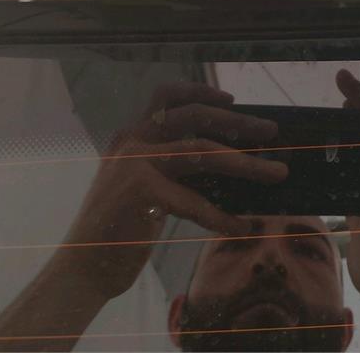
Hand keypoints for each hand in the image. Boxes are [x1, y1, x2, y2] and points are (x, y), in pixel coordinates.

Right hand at [55, 83, 288, 300]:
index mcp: (131, 135)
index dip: (200, 92)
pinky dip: (223, 216)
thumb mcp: (144, 184)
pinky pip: (196, 202)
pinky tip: (242, 227)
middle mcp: (132, 142)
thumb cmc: (121, 226)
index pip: (165, 95)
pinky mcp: (140, 193)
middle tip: (271, 131)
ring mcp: (134, 165)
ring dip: (247, 164)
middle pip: (194, 116)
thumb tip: (229, 158)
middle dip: (239, 122)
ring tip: (277, 173)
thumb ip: (173, 165)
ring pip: (204, 152)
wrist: (82, 267)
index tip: (231, 100)